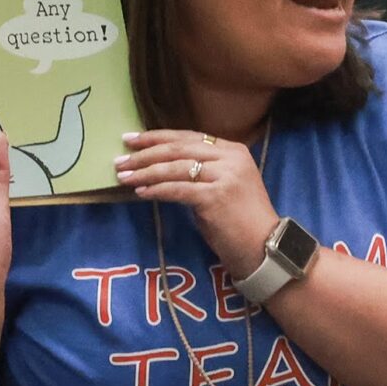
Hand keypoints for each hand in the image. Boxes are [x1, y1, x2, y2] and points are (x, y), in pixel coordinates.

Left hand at [117, 129, 282, 277]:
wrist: (265, 248)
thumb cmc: (241, 222)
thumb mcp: (224, 186)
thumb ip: (201, 172)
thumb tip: (161, 167)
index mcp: (233, 150)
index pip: (188, 137)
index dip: (157, 137)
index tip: (132, 139)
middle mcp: (230, 158)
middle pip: (178, 148)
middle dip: (145, 153)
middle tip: (121, 159)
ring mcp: (225, 177)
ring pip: (175, 167)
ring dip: (145, 172)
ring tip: (124, 176)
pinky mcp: (216, 198)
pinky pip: (177, 190)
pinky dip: (156, 190)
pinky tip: (141, 192)